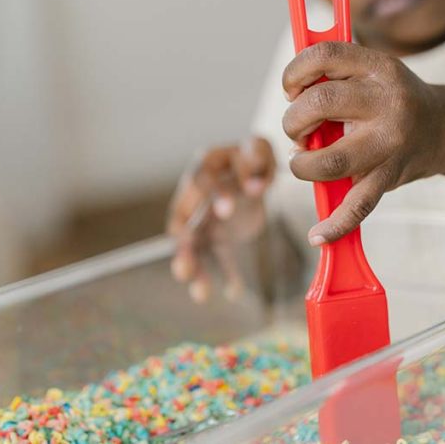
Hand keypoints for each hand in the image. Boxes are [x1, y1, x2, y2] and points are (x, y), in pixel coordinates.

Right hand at [166, 137, 274, 302]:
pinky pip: (218, 256)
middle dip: (186, 246)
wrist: (254, 170)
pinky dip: (227, 274)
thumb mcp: (260, 150)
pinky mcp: (215, 236)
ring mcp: (202, 217)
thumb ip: (259, 159)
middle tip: (184, 271)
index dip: (212, 196)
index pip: (202, 180)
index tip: (226, 212)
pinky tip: (235, 291)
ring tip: (201, 294)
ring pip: (193, 245)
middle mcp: (196, 194)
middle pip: (185, 220)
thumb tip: (255, 185)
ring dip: (195, 269)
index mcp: (206, 165)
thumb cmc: (254, 156)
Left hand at [282, 41, 444, 244]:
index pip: (325, 55)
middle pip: (320, 104)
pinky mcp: (390, 175)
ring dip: (302, 164)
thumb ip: (334, 76)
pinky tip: (318, 234)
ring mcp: (390, 141)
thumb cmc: (394, 100)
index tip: (291, 89)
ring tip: (302, 161)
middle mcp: (387, 101)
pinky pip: (358, 205)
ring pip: (331, 159)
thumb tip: (290, 95)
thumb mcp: (372, 72)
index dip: (296, 71)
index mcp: (379, 67)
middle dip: (294, 120)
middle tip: (298, 130)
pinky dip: (335, 224)